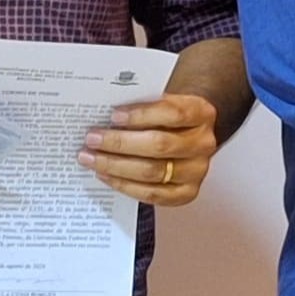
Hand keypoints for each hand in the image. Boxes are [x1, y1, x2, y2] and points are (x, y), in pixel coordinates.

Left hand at [80, 91, 223, 207]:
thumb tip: (105, 118)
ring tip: (91, 158)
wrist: (187, 135)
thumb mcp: (162, 101)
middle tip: (92, 139)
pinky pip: (152, 194)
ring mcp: (196, 171)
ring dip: (116, 166)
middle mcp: (203, 143)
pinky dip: (124, 185)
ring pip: (152, 172)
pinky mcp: (186, 193)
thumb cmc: (168, 117)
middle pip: (159, 145)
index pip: (173, 113)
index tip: (114, 116)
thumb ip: (142, 105)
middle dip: (120, 143)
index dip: (142, 115)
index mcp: (201, 113)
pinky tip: (106, 175)